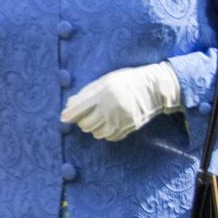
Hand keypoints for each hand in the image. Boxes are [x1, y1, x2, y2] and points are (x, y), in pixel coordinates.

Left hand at [61, 62, 181, 140]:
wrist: (154, 88)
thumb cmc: (128, 81)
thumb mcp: (106, 80)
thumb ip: (88, 92)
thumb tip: (69, 105)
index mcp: (103, 94)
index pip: (78, 109)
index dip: (68, 115)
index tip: (63, 117)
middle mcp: (110, 109)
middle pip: (85, 124)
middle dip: (82, 120)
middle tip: (85, 115)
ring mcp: (120, 120)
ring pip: (96, 133)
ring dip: (94, 127)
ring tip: (99, 117)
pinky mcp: (128, 128)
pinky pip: (109, 136)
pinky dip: (105, 132)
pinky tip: (109, 123)